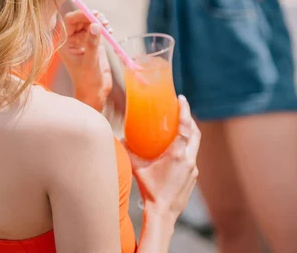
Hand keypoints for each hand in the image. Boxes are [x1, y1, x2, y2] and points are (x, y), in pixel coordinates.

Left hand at [59, 10, 112, 111]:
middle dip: (91, 17)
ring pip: (89, 23)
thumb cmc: (87, 82)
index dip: (81, 14)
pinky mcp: (94, 44)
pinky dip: (104, 28)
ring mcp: (84, 41)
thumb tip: (95, 25)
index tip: (93, 14)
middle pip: (80, 20)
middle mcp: (73, 40)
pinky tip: (109, 32)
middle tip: (103, 19)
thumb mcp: (90, 62)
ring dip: (99, 22)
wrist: (95, 93)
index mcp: (66, 44)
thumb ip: (92, 44)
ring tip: (107, 26)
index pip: (70, 21)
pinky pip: (97, 30)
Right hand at [125, 96, 200, 219]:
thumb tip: (118, 137)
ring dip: (190, 133)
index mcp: (177, 155)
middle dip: (190, 119)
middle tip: (182, 109)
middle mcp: (189, 160)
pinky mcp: (193, 176)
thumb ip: (128, 151)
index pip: (185, 128)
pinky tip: (177, 148)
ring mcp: (193, 169)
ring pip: (195, 145)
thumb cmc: (149, 190)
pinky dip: (188, 147)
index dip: (185, 111)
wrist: (163, 214)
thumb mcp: (137, 168)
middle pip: (195, 133)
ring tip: (180, 125)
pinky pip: (192, 156)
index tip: (182, 99)